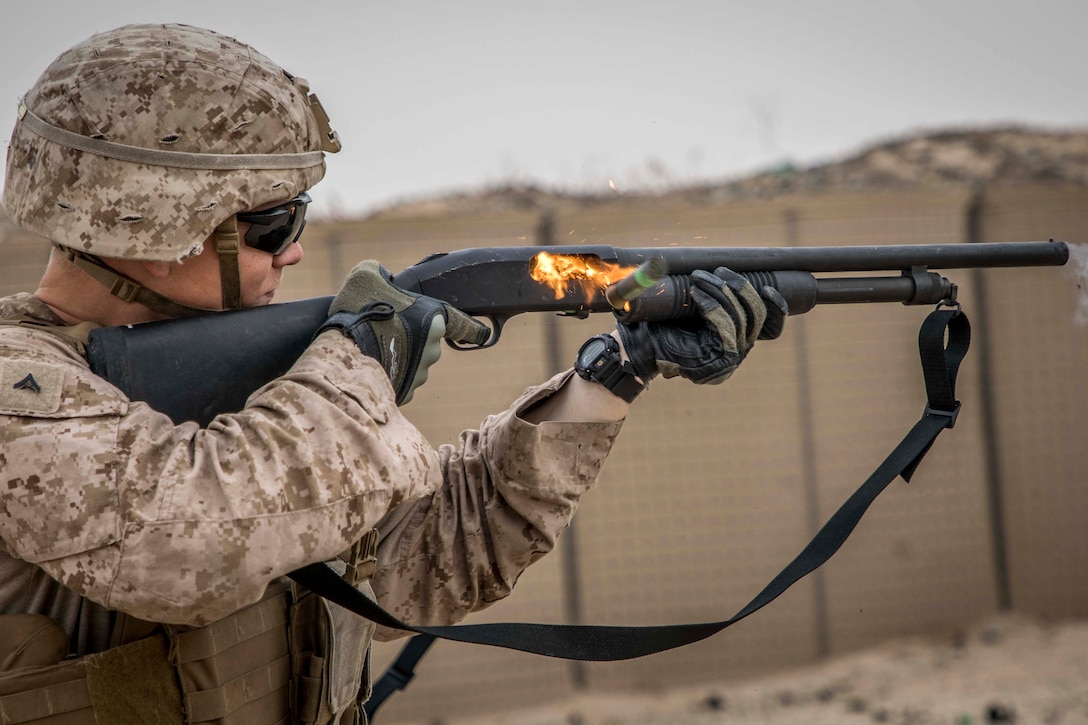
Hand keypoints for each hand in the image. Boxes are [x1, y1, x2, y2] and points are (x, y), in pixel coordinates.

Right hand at [323, 260, 488, 403]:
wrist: (343, 356)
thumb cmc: (359, 312)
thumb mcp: (366, 276)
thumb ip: (378, 270)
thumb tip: (379, 271)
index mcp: (434, 320)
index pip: (464, 325)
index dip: (473, 328)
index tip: (484, 333)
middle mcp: (433, 350)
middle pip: (429, 343)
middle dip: (412, 338)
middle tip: (386, 330)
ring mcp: (420, 374)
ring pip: (414, 364)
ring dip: (400, 357)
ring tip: (373, 349)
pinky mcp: (405, 393)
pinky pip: (400, 381)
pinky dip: (389, 375)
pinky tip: (371, 366)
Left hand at [616, 267, 787, 384]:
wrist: (640, 347)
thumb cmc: (663, 326)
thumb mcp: (694, 306)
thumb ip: (715, 295)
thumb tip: (730, 271)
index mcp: (737, 339)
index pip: (772, 326)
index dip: (777, 305)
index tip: (768, 285)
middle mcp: (738, 351)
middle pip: (759, 316)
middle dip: (740, 288)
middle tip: (719, 271)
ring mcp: (731, 359)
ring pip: (740, 318)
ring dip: (720, 292)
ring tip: (699, 278)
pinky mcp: (719, 360)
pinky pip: (725, 327)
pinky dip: (712, 306)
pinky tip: (696, 294)